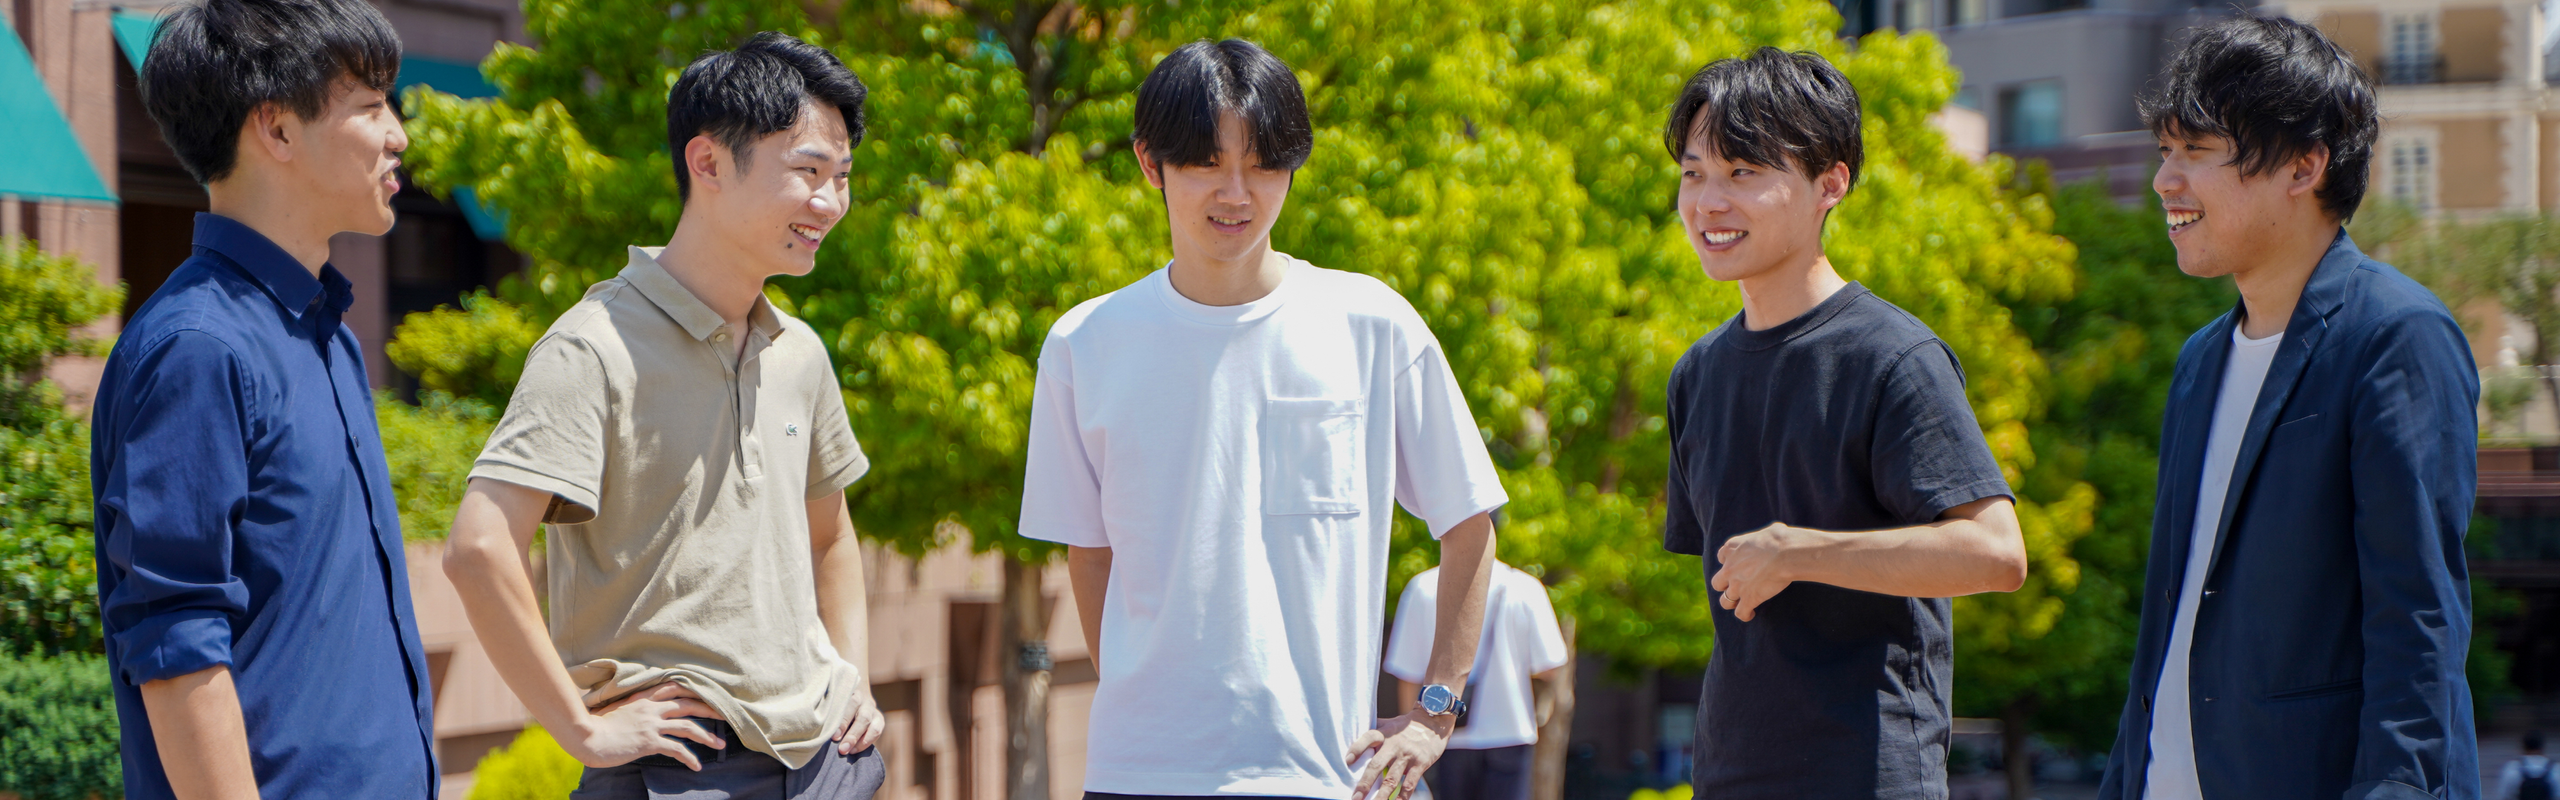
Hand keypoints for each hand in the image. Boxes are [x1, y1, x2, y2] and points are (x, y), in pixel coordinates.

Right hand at [563, 682, 726, 769]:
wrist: (586, 737)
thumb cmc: (595, 725)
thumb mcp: (615, 709)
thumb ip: (631, 708)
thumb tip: (636, 712)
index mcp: (643, 698)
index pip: (675, 688)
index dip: (694, 691)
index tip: (708, 695)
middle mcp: (651, 708)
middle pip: (688, 704)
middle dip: (710, 710)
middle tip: (725, 716)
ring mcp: (651, 724)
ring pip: (688, 726)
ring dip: (707, 736)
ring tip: (720, 744)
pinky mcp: (649, 741)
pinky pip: (677, 749)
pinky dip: (690, 758)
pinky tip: (697, 765)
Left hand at [828, 681, 885, 754]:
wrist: (850, 696)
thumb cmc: (833, 704)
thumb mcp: (830, 703)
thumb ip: (829, 715)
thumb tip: (820, 734)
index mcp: (849, 693)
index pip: (850, 705)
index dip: (843, 722)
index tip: (834, 737)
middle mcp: (863, 700)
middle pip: (863, 717)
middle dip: (853, 735)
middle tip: (842, 749)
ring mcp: (872, 709)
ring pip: (873, 724)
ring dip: (861, 741)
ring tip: (850, 752)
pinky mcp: (878, 718)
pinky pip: (877, 731)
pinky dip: (867, 742)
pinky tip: (855, 750)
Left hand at [1344, 711, 1452, 799]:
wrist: (1433, 722)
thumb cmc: (1405, 726)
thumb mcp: (1388, 724)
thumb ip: (1373, 731)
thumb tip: (1351, 739)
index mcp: (1384, 733)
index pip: (1368, 738)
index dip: (1357, 748)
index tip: (1347, 761)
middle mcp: (1394, 744)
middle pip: (1377, 765)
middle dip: (1365, 783)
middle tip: (1356, 797)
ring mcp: (1408, 755)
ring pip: (1392, 779)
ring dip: (1381, 795)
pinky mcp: (1421, 763)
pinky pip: (1410, 784)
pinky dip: (1402, 797)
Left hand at [1712, 522, 1800, 621]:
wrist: (1784, 553)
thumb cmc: (1780, 539)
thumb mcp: (1769, 530)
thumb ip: (1766, 535)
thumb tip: (1777, 531)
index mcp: (1731, 548)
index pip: (1721, 556)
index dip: (1728, 562)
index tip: (1737, 565)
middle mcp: (1729, 568)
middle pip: (1717, 582)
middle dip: (1725, 585)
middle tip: (1736, 586)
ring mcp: (1737, 585)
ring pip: (1725, 601)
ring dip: (1731, 603)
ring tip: (1740, 604)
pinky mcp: (1748, 598)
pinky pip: (1740, 613)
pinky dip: (1744, 615)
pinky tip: (1750, 614)